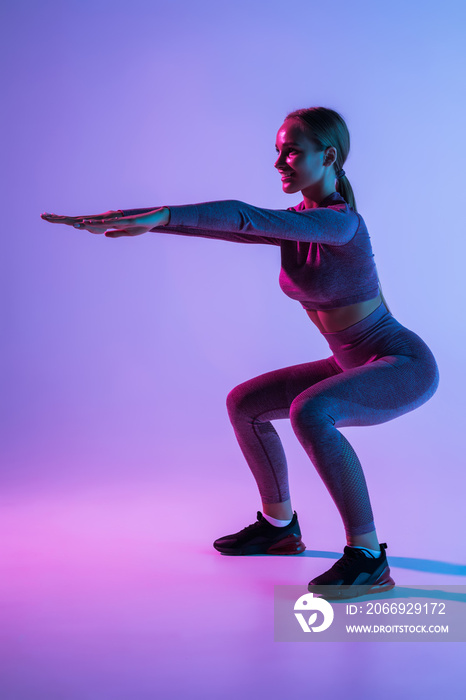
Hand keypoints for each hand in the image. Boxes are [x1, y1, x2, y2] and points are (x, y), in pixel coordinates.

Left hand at [41, 208, 168, 236]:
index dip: (63, 220)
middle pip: (77, 219)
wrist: (154, 218)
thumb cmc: (140, 225)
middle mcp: (102, 220)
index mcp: (101, 223)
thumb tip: (103, 234)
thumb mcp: (124, 232)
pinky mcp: (119, 221)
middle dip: (60, 219)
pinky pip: (104, 224)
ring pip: (88, 222)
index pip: (78, 222)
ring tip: (59, 223)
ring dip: (74, 223)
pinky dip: (93, 224)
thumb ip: (113, 233)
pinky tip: (84, 224)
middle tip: (43, 216)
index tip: (49, 218)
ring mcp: (110, 220)